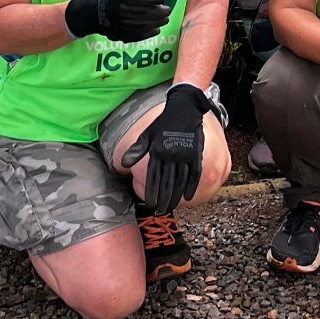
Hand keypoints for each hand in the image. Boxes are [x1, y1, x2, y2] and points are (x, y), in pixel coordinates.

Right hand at [63, 0, 169, 41]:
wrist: (88, 14)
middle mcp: (116, 10)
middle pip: (142, 12)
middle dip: (158, 12)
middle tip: (168, 10)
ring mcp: (116, 24)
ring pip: (141, 25)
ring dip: (156, 23)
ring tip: (165, 19)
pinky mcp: (117, 34)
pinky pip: (135, 36)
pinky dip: (148, 33)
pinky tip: (156, 29)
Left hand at [120, 82, 210, 212]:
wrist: (184, 107)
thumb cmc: (164, 122)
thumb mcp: (148, 134)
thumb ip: (137, 150)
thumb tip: (123, 165)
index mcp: (157, 151)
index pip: (153, 177)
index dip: (151, 192)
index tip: (150, 204)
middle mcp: (170, 155)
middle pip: (166, 183)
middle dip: (162, 199)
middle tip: (160, 211)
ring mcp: (184, 155)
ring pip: (179, 181)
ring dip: (175, 196)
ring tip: (171, 207)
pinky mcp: (195, 153)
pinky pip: (194, 174)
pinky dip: (191, 186)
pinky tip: (188, 196)